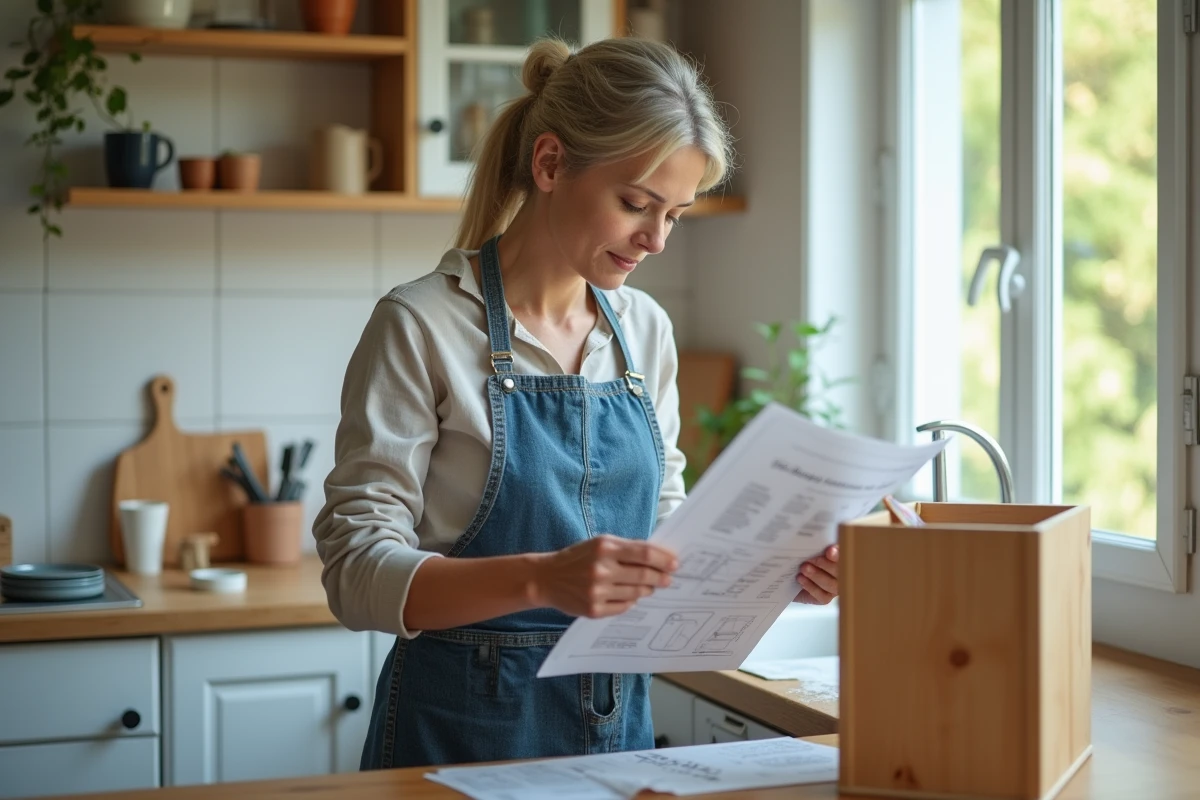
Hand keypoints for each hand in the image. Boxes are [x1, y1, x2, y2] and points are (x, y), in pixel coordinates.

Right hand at [532, 535, 677, 618]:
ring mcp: (597, 592)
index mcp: (604, 548)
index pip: (643, 553)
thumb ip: (626, 549)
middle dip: (660, 578)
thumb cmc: (577, 558)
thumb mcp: (599, 544)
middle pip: (643, 576)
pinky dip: (630, 602)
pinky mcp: (594, 610)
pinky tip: (627, 596)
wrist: (546, 578)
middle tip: (668, 579)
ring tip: (648, 587)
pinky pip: (624, 607)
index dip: (663, 559)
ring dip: (646, 590)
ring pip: (636, 594)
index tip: (675, 563)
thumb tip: (658, 557)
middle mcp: (601, 570)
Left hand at [794, 544, 837, 604]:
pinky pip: (822, 596)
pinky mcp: (824, 598)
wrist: (789, 572)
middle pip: (841, 572)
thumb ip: (818, 543)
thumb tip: (820, 538)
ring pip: (832, 585)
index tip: (830, 550)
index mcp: (842, 557)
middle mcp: (842, 573)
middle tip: (811, 559)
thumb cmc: (804, 556)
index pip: (846, 555)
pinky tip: (801, 579)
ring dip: (817, 576)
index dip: (839, 554)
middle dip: (826, 565)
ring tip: (804, 568)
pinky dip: (811, 587)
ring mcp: (834, 587)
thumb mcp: (810, 547)